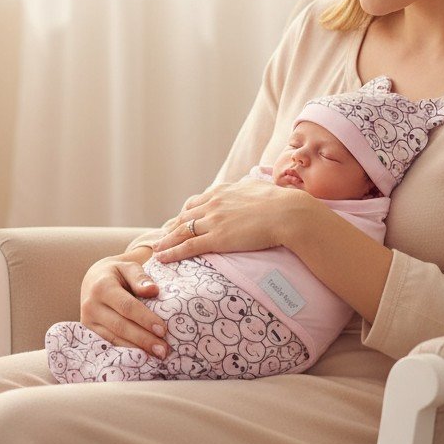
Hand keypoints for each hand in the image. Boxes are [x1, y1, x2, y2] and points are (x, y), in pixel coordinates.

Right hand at [78, 253, 169, 358]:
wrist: (94, 279)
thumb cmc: (117, 273)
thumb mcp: (128, 267)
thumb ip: (140, 277)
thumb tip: (153, 290)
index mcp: (102, 287)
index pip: (126, 306)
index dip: (145, 319)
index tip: (163, 330)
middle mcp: (91, 305)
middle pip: (120, 326)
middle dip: (143, 340)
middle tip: (163, 349)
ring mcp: (87, 321)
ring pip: (114, 339)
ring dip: (137, 349)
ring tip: (158, 355)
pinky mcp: (88, 332)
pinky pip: (109, 344)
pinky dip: (126, 351)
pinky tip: (142, 357)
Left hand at [154, 178, 306, 263]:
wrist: (287, 213)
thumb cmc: (279, 201)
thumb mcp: (257, 187)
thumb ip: (247, 188)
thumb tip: (249, 186)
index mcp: (222, 191)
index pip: (196, 203)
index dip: (185, 214)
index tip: (178, 221)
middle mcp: (212, 203)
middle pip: (184, 217)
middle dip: (171, 228)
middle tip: (161, 237)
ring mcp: (213, 221)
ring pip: (181, 231)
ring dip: (166, 241)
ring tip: (156, 249)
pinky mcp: (216, 238)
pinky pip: (188, 246)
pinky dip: (172, 252)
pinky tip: (162, 258)